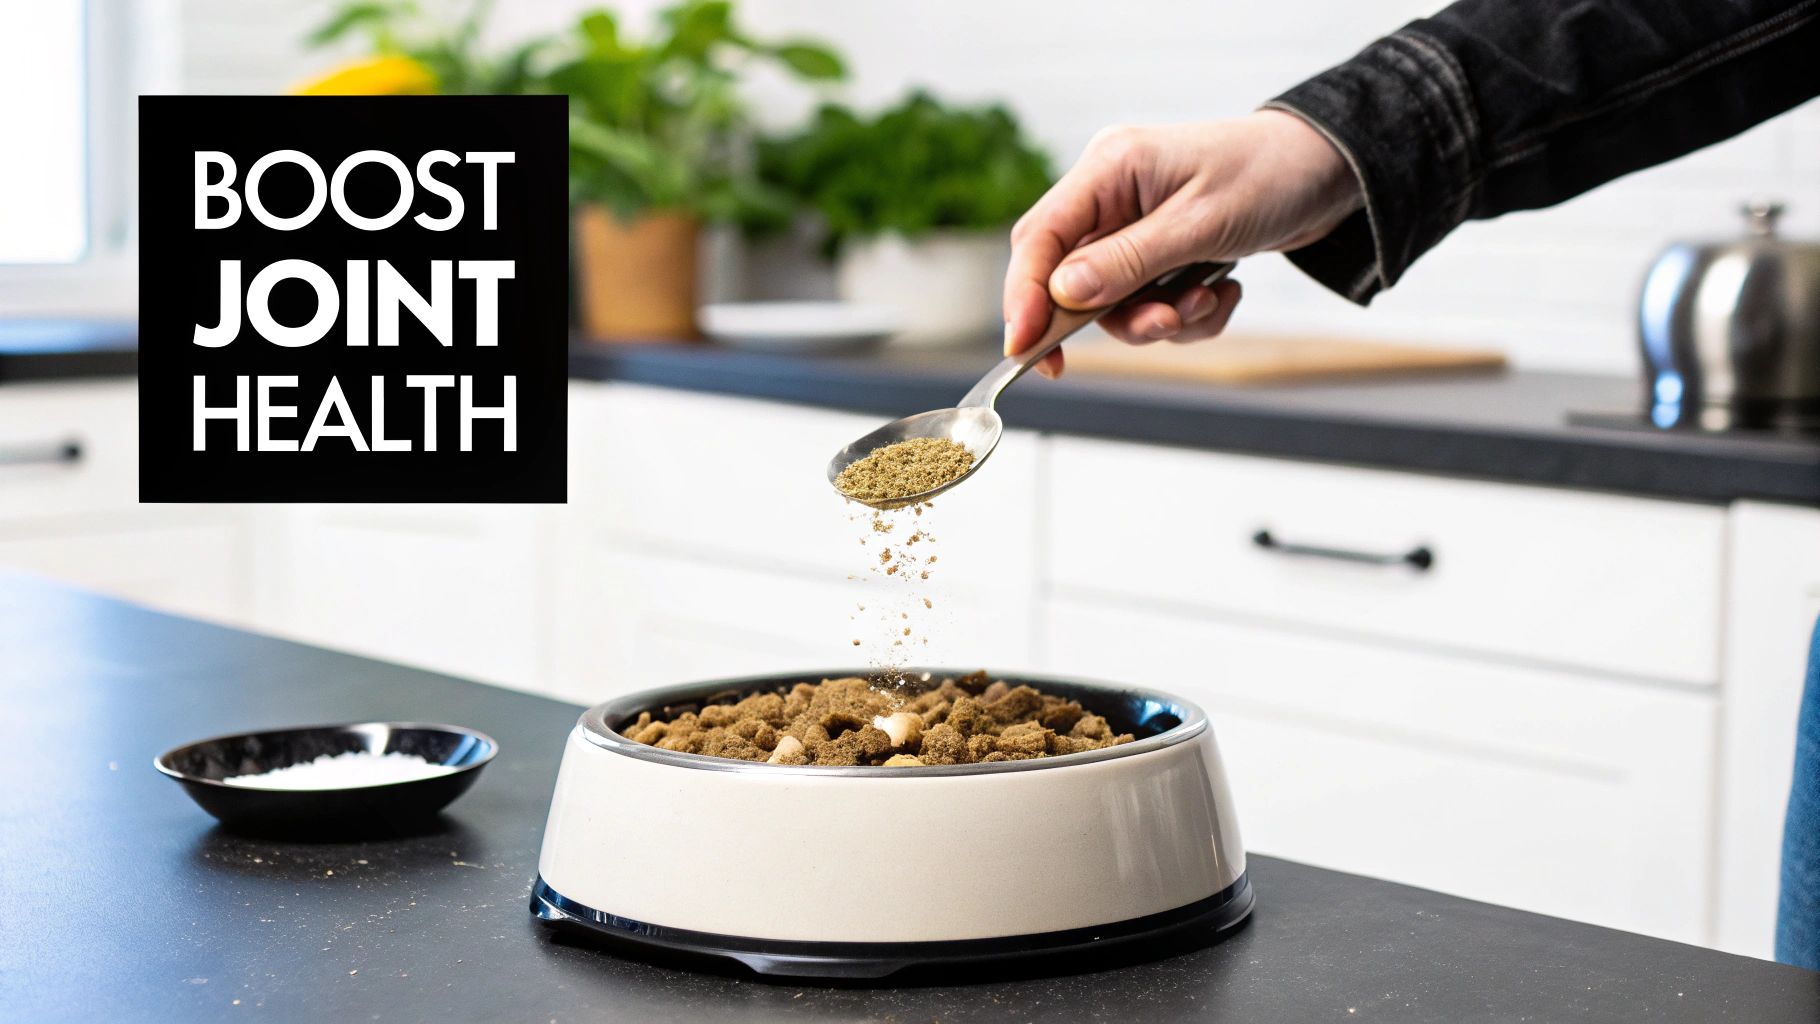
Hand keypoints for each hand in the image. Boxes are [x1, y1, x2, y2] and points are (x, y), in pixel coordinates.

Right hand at [1003, 110, 1362, 376]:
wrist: (1332, 172)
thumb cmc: (1271, 176)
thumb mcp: (1200, 224)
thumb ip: (1128, 261)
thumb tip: (1063, 294)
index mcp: (1109, 169)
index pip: (1039, 238)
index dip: (1024, 296)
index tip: (1026, 348)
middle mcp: (1112, 197)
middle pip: (1071, 280)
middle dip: (1117, 316)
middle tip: (1163, 325)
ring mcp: (1135, 227)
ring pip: (1115, 304)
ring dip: (1163, 318)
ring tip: (1210, 298)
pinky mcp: (1162, 253)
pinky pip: (1152, 305)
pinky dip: (1188, 314)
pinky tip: (1225, 291)